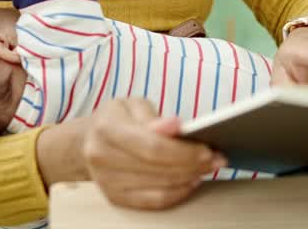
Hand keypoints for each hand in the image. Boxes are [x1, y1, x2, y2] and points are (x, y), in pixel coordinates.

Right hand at [81, 98, 224, 209]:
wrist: (90, 141)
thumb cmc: (118, 119)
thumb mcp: (133, 106)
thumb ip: (154, 118)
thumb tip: (175, 126)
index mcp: (106, 128)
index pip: (151, 146)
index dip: (183, 151)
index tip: (208, 149)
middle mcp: (102, 157)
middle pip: (157, 168)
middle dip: (193, 164)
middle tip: (217, 158)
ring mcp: (106, 181)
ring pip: (158, 187)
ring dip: (189, 178)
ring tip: (208, 168)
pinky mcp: (115, 197)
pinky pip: (153, 201)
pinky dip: (177, 193)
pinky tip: (191, 181)